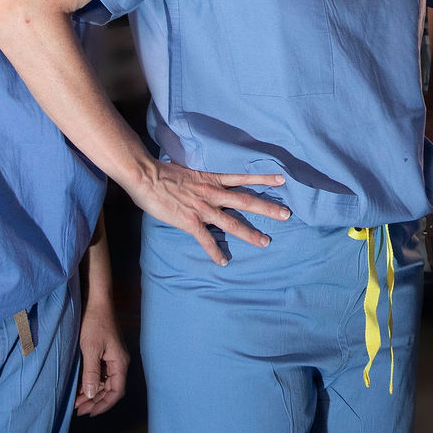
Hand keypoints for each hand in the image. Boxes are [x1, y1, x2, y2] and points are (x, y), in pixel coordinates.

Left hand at [75, 299, 129, 416]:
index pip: (116, 392)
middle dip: (96, 401)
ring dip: (92, 393)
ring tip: (76, 402)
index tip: (89, 413)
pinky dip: (91, 383)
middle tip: (78, 410)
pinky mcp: (106, 354)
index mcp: (119, 363)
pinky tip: (80, 388)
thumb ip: (92, 373)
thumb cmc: (94, 323)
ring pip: (105, 383)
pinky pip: (100, 374)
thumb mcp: (90, 349)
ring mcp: (112, 358)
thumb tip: (91, 395)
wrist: (97, 302)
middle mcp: (119, 363)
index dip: (104, 405)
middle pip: (111, 389)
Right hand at [122, 158, 289, 265]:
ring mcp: (203, 208)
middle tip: (286, 215)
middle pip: (246, 201)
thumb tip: (202, 180)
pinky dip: (215, 252)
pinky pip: (206, 240)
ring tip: (265, 242)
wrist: (146, 176)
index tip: (282, 180)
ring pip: (232, 223)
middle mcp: (213, 193)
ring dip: (250, 234)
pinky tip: (223, 261)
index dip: (263, 179)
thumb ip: (200, 178)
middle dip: (267, 209)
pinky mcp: (190, 222)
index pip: (243, 178)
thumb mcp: (188, 170)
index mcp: (212, 179)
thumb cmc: (162, 171)